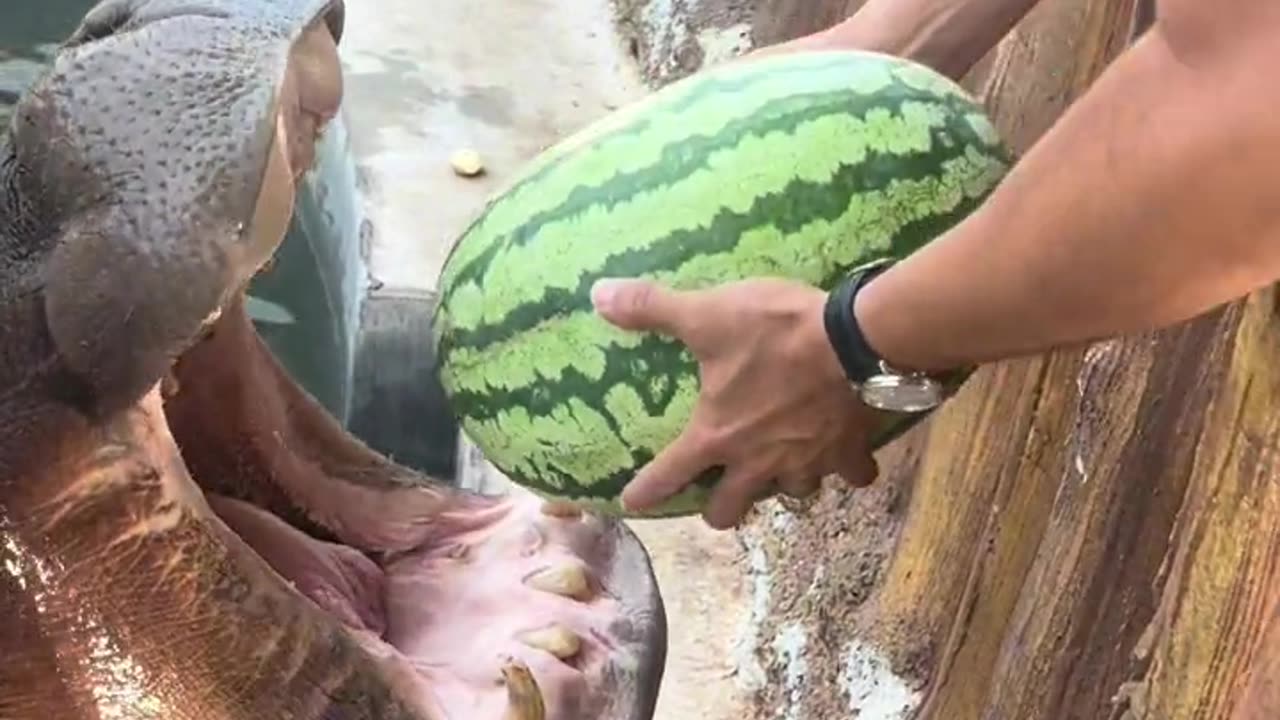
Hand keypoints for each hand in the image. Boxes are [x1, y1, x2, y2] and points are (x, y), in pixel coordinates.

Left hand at [591, 277, 880, 528]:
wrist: (854, 340)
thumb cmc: (773, 331)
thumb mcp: (707, 315)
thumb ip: (652, 309)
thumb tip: (599, 295)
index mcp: (717, 434)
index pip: (670, 474)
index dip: (647, 492)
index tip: (633, 503)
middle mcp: (758, 461)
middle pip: (730, 511)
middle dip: (720, 508)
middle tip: (718, 495)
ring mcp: (806, 462)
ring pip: (791, 496)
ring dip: (784, 487)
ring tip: (782, 471)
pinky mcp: (848, 451)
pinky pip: (851, 475)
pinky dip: (848, 470)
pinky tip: (847, 458)